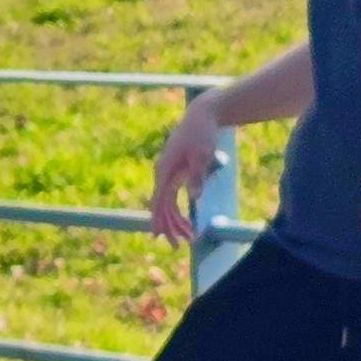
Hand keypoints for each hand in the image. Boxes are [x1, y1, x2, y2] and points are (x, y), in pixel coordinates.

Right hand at [148, 106, 220, 242]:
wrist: (202, 115)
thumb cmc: (202, 134)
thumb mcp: (202, 155)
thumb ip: (197, 177)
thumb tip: (194, 198)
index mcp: (165, 170)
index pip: (159, 200)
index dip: (159, 220)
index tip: (160, 237)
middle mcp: (163, 173)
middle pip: (162, 205)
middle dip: (169, 226)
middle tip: (179, 246)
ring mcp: (169, 172)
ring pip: (167, 202)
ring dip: (176, 220)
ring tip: (189, 236)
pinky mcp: (176, 171)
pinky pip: (173, 195)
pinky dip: (178, 210)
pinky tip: (186, 221)